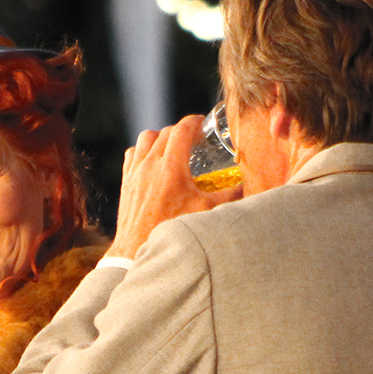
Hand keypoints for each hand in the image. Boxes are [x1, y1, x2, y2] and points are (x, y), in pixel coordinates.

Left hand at [107, 116, 241, 259]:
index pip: (182, 129)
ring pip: (146, 138)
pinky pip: (132, 153)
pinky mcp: (126, 181)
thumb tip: (245, 188)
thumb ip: (228, 197)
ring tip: (173, 148)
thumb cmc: (170, 231)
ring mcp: (135, 172)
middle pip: (166, 132)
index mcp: (170, 167)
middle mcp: (150, 164)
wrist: (136, 250)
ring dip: (161, 137)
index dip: (195, 122)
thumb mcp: (204, 212)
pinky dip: (143, 151)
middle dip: (182, 131)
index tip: (203, 126)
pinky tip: (153, 162)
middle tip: (195, 140)